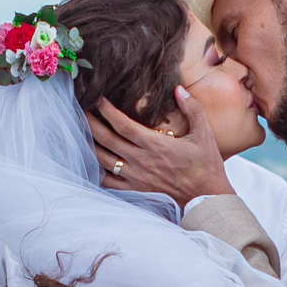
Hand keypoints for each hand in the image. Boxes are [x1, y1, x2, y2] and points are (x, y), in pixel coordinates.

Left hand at [87, 87, 232, 206]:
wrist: (206, 197)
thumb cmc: (206, 165)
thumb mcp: (204, 133)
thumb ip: (192, 108)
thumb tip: (178, 89)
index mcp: (155, 145)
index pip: (123, 124)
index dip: (106, 110)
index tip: (98, 98)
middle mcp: (141, 160)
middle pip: (107, 139)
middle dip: (91, 123)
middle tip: (80, 109)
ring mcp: (136, 177)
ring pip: (104, 160)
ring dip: (90, 144)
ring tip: (81, 131)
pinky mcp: (137, 189)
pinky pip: (110, 182)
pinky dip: (97, 172)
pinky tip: (91, 161)